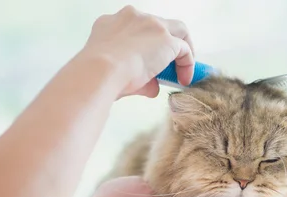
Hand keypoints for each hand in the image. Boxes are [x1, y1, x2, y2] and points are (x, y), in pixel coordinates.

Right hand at [80, 5, 194, 97]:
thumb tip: (152, 87)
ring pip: (177, 30)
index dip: (146, 46)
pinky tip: (183, 79)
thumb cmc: (99, 75)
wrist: (99, 71)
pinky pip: (184, 50)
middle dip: (166, 43)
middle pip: (158, 25)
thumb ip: (136, 75)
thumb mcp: (115, 70)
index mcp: (112, 22)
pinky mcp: (166, 39)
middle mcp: (132, 17)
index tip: (150, 62)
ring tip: (182, 70)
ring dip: (181, 49)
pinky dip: (187, 64)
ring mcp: (151, 25)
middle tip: (170, 64)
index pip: (136, 29)